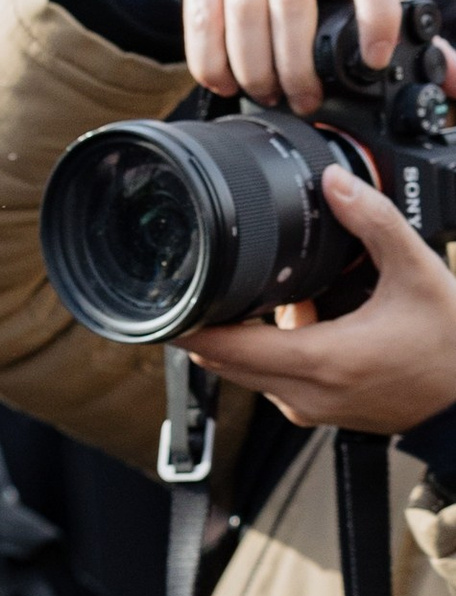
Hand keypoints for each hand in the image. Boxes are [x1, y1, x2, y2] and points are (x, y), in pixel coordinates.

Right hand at [145, 0, 402, 112]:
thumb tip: (361, 62)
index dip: (377, 15)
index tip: (373, 61)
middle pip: (292, 2)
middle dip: (297, 66)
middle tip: (303, 99)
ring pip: (245, 14)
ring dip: (255, 70)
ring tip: (265, 94)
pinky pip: (203, 18)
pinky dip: (213, 62)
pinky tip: (225, 82)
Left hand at [191, 168, 455, 434]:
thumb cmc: (450, 346)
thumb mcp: (418, 272)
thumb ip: (374, 222)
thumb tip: (335, 181)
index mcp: (320, 360)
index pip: (223, 348)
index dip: (188, 325)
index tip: (168, 300)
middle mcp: (304, 393)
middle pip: (224, 361)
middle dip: (212, 323)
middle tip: (209, 283)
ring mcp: (309, 408)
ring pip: (248, 372)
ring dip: (246, 337)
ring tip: (277, 297)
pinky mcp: (318, 413)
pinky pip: (274, 381)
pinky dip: (273, 353)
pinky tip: (307, 322)